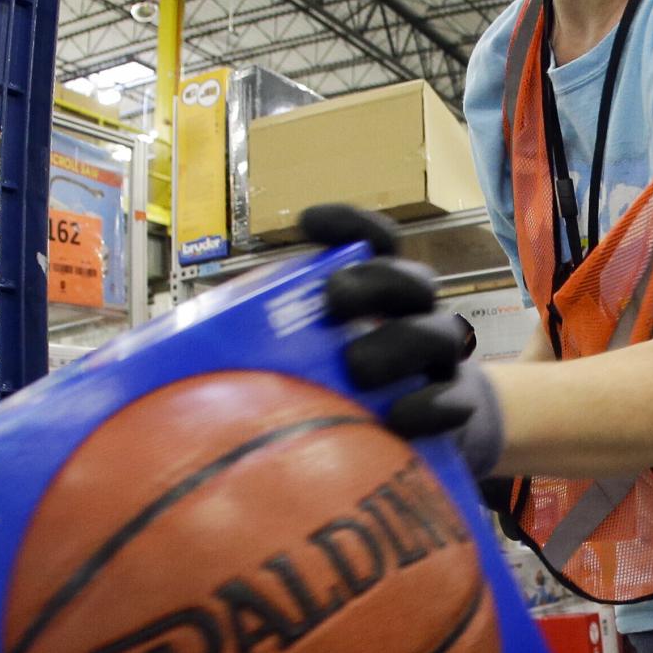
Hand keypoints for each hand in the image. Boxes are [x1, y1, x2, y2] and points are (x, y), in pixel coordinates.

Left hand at [303, 204, 505, 479]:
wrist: (428, 429)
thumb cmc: (358, 382)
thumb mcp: (321, 352)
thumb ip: (281, 337)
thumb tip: (194, 338)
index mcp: (383, 293)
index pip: (377, 242)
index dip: (349, 225)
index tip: (307, 223)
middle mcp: (418, 315)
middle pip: (413, 280)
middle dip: (375, 282)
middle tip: (335, 296)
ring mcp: (442, 359)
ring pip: (438, 334)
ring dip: (399, 344)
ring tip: (356, 367)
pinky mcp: (457, 405)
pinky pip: (451, 400)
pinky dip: (426, 406)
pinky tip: (396, 417)